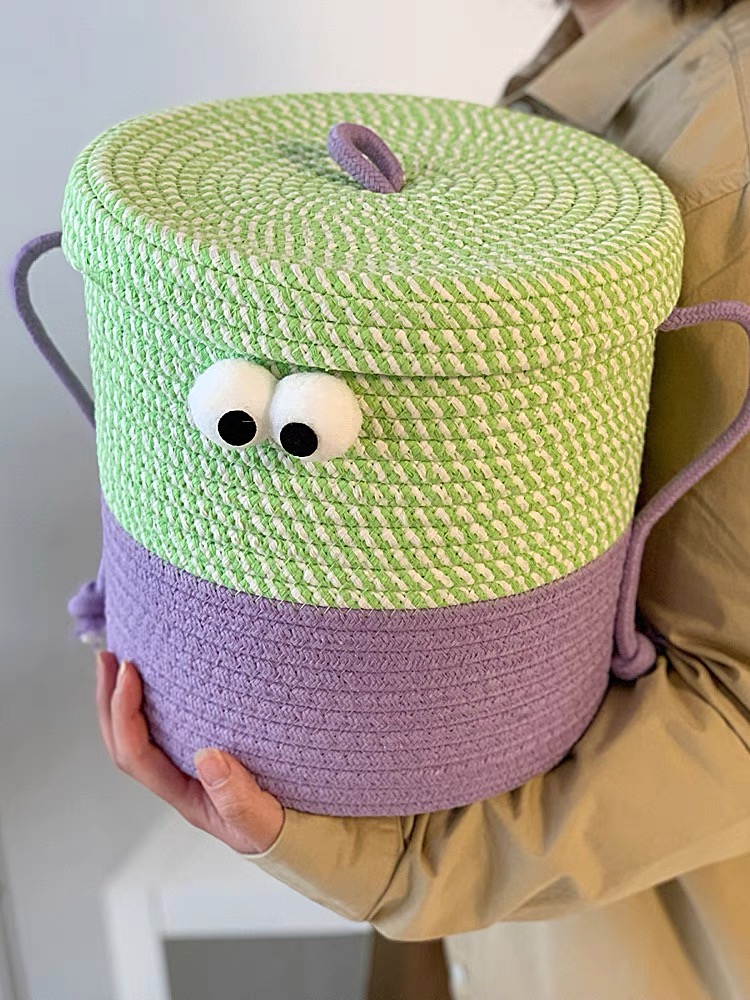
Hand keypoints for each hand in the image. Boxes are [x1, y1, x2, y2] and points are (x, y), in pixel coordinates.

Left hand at [95, 651, 284, 853]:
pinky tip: (159, 678)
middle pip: (125, 742)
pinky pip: (163, 726)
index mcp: (182, 793)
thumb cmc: (275, 829)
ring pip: (138, 734)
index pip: (136, 754)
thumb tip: (207, 757)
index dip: (125, 712)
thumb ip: (237, 797)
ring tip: (118, 659)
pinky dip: (151, 700)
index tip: (129, 673)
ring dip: (122, 698)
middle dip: (109, 700)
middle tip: (107, 656)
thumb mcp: (260, 820)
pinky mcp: (202, 749)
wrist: (297, 834)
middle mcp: (177, 777)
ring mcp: (186, 764)